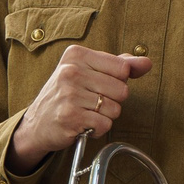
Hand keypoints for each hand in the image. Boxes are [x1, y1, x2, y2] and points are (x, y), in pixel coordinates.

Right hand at [9, 47, 150, 172]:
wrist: (37, 123)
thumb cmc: (67, 95)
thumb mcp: (88, 72)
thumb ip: (119, 65)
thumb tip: (146, 62)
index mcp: (77, 55)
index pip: (122, 67)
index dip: (118, 81)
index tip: (100, 84)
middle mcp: (71, 71)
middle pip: (122, 90)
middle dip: (112, 101)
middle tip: (91, 102)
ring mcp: (69, 94)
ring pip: (115, 109)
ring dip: (105, 117)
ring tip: (86, 113)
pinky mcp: (70, 117)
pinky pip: (104, 125)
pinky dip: (97, 129)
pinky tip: (82, 124)